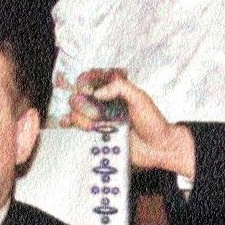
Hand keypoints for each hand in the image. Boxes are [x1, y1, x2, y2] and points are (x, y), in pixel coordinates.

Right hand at [75, 72, 192, 180]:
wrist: (156, 147)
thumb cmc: (153, 122)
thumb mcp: (140, 98)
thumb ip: (120, 88)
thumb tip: (97, 92)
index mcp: (114, 89)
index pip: (91, 78)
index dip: (85, 82)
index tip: (88, 90)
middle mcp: (104, 101)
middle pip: (79, 96)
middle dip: (85, 105)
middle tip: (98, 114)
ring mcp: (99, 117)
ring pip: (76, 112)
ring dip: (82, 119)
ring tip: (97, 126)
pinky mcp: (96, 132)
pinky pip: (75, 125)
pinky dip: (68, 123)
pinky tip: (67, 123)